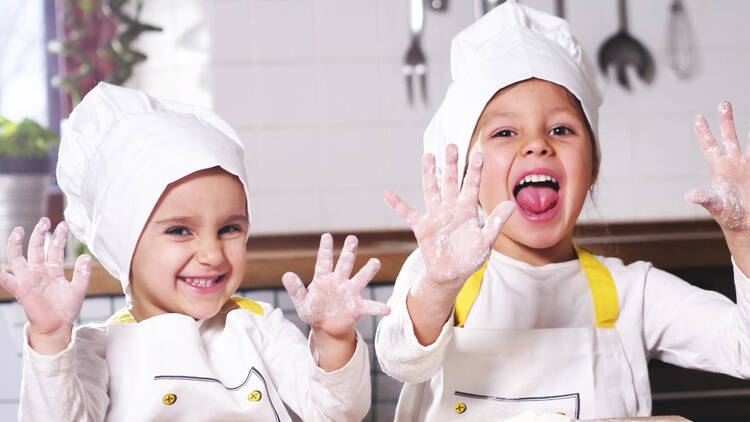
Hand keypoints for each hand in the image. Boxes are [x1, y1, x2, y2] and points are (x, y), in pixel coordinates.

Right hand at [0, 218, 90, 353]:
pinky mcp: (21, 290)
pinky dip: (2, 275)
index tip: (64, 225)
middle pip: (36, 248)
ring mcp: (28, 279)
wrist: (57, 326)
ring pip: (18, 258)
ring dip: (17, 244)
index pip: (55, 249)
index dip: (58, 237)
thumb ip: (83, 273)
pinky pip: (8, 280)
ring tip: (18, 230)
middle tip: (45, 220)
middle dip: (39, 234)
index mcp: (53, 270)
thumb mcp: (78, 289)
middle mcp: (39, 271)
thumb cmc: (66, 308)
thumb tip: (86, 257)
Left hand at [282, 233, 389, 337]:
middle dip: (349, 251)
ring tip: (375, 262)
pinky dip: (378, 308)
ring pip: (361, 279)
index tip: (326, 235)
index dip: (325, 249)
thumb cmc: (313, 310)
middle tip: (352, 238)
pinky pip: (370, 306)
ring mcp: (350, 293)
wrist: (326, 326)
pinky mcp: (358, 307)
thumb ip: (295, 289)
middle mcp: (339, 281)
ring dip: (368, 271)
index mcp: (324, 278)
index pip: (324, 261)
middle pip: (345, 264)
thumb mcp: (302, 301)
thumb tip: (286, 275)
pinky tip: (386, 310)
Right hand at [384, 143, 514, 295]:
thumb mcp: (486, 241)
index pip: (471, 186)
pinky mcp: (422, 226)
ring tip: (428, 156)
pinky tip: (387, 193)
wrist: (451, 274)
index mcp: (467, 210)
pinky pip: (407, 213)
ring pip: (431, 190)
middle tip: (451, 146)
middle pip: (451, 182)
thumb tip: (511, 205)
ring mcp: (435, 216)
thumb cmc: (470, 258)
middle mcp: (451, 208)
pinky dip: (397, 204)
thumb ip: (496, 222)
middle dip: (451, 164)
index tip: (479, 154)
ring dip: (429, 173)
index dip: (475, 171)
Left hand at [686, 102, 749, 230]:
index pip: (710, 146)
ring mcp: (748, 166)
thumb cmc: (729, 216)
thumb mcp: (716, 206)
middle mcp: (734, 163)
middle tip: (724, 103)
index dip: (704, 132)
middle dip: (726, 120)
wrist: (747, 224)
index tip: (698, 117)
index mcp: (719, 169)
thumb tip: (690, 195)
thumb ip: (705, 199)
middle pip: (729, 137)